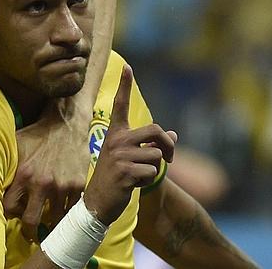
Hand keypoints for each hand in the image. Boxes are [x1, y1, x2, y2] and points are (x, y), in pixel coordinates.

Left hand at [4, 96, 90, 240]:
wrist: (66, 123)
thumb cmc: (37, 134)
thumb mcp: (15, 145)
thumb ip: (5, 165)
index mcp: (23, 174)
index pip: (10, 207)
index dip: (8, 214)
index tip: (10, 217)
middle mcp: (42, 183)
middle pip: (31, 220)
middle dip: (29, 231)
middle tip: (29, 234)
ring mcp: (61, 186)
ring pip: (54, 219)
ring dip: (50, 224)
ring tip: (48, 225)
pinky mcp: (78, 185)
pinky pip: (71, 209)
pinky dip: (66, 213)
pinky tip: (62, 213)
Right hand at [83, 65, 175, 224]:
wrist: (97, 203)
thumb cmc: (116, 178)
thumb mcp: (130, 158)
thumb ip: (150, 145)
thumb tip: (173, 134)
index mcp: (115, 134)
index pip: (120, 105)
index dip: (124, 85)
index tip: (127, 67)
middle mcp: (116, 141)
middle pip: (155, 131)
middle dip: (168, 146)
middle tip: (170, 158)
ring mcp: (119, 156)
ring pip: (156, 156)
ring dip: (154, 169)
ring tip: (137, 176)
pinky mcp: (124, 172)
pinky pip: (152, 172)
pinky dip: (148, 181)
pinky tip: (132, 185)